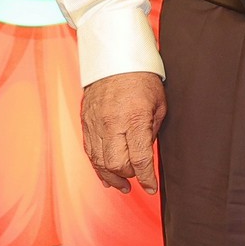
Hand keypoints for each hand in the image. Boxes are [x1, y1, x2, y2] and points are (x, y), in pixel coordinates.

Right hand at [81, 72, 165, 193]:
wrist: (114, 58)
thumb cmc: (142, 80)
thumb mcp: (158, 105)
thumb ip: (152, 132)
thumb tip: (146, 156)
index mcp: (134, 118)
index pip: (140, 159)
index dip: (146, 178)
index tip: (151, 187)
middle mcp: (112, 123)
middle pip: (116, 164)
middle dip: (129, 176)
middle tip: (138, 178)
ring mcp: (95, 123)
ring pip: (99, 161)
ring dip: (111, 177)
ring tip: (122, 185)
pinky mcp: (86, 122)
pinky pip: (89, 151)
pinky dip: (97, 167)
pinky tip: (106, 176)